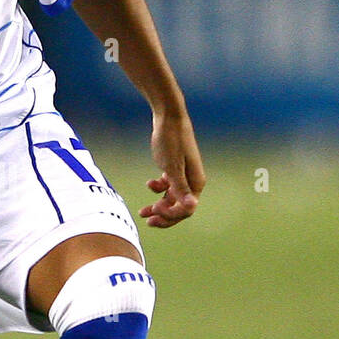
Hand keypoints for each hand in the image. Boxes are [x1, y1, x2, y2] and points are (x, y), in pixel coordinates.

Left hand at [141, 109, 205, 227]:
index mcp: (195, 183)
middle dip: (164, 215)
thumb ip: (180, 188)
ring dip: (158, 206)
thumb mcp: (172, 167)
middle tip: (147, 220)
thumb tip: (190, 207)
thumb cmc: (172, 141)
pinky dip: (158, 189)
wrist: (168, 118)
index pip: (186, 210)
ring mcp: (183, 175)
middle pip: (179, 207)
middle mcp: (192, 181)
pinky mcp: (174, 168)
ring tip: (142, 212)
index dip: (171, 215)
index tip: (154, 211)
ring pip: (171, 198)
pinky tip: (149, 184)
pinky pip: (167, 186)